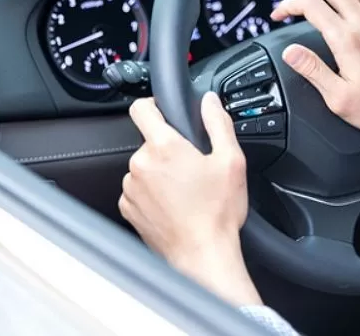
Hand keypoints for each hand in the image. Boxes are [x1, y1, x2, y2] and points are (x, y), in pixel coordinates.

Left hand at [122, 92, 261, 305]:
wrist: (203, 256)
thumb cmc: (217, 214)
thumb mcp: (231, 161)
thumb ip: (218, 123)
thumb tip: (209, 101)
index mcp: (164, 147)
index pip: (141, 108)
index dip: (153, 105)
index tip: (163, 112)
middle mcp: (140, 164)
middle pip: (149, 142)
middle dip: (168, 150)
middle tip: (192, 168)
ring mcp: (131, 188)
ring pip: (143, 167)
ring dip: (159, 173)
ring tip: (184, 191)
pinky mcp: (128, 208)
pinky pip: (138, 190)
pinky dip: (152, 194)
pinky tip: (173, 205)